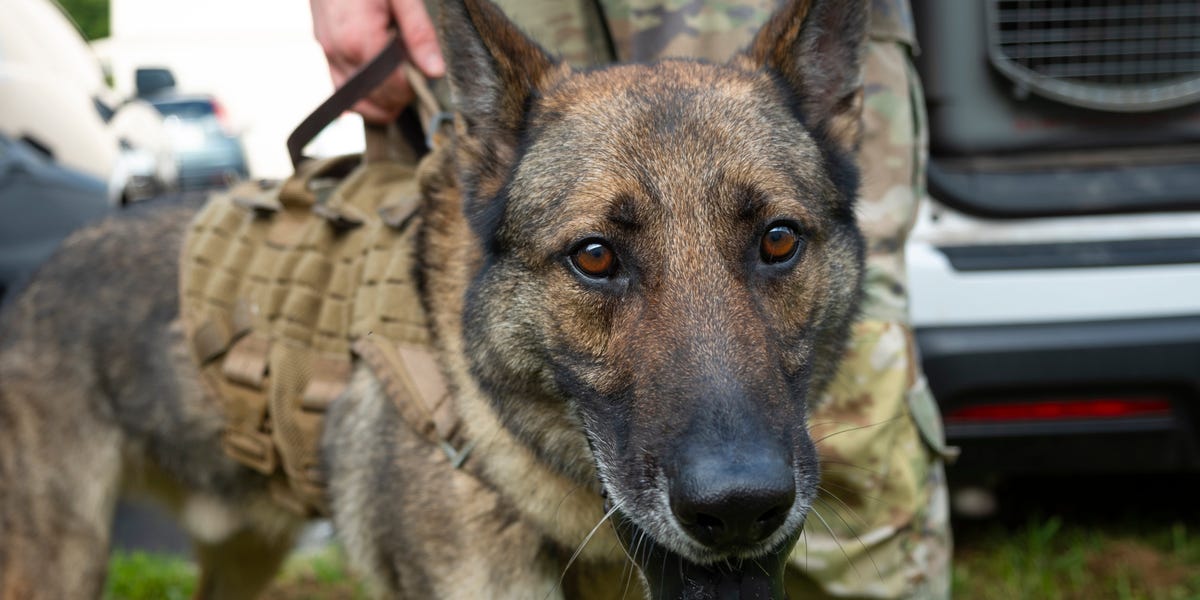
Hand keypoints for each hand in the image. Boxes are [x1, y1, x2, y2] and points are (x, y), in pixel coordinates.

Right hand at [310, 0, 445, 122]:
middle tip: (420, 79)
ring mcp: (327, 53)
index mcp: (359, 38)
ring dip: (382, 104)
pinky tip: (381, 92)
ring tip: (404, 87)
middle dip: (401, 98)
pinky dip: (362, 98)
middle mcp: (338, 52)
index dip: (415, 90)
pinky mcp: (324, 50)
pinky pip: (341, 88)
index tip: (430, 77)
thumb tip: (435, 72)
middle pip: (375, 100)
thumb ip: (419, 32)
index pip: (392, 88)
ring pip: (355, 102)